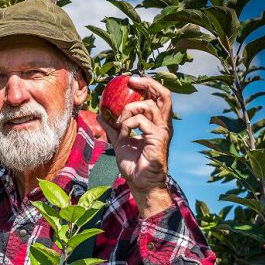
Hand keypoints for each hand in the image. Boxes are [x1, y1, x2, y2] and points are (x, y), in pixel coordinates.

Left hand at [98, 76, 173, 217]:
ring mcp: (161, 131)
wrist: (139, 183)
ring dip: (129, 110)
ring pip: (147, 106)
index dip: (148, 85)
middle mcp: (162, 125)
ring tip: (120, 123)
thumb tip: (100, 114)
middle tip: (131, 82)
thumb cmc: (133, 164)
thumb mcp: (119, 141)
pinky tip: (124, 135)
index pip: (159, 97)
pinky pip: (141, 122)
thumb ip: (112, 127)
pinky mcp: (157, 139)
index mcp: (156, 123)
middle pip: (163, 95)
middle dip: (148, 84)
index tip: (131, 82)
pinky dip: (127, 125)